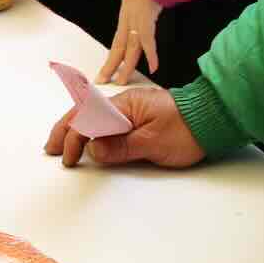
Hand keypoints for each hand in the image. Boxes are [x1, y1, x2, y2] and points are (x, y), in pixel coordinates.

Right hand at [43, 85, 204, 169]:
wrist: (212, 118)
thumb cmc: (187, 128)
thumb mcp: (153, 142)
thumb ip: (121, 147)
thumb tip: (93, 150)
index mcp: (125, 105)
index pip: (89, 120)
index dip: (75, 139)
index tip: (69, 158)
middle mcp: (124, 104)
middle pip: (85, 114)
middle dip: (64, 131)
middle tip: (51, 148)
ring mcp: (130, 109)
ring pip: (93, 117)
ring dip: (74, 129)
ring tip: (60, 144)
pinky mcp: (137, 117)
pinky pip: (106, 121)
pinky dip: (90, 129)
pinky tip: (86, 137)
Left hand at [96, 0, 161, 83]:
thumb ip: (140, 6)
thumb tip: (145, 12)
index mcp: (126, 15)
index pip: (117, 42)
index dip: (112, 58)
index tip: (105, 71)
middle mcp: (128, 19)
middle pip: (118, 48)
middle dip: (111, 66)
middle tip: (103, 81)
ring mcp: (136, 20)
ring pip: (130, 48)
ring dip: (126, 66)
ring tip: (121, 81)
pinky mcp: (147, 17)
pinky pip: (148, 40)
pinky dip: (151, 54)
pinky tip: (154, 67)